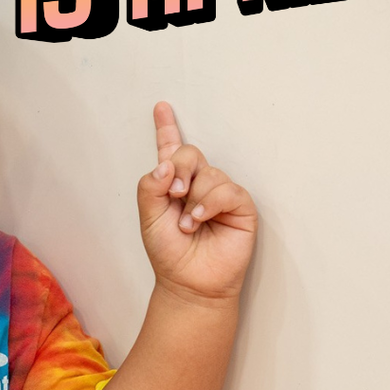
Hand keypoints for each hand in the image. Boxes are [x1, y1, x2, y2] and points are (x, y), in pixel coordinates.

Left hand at [138, 102, 256, 304]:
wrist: (189, 283)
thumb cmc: (169, 252)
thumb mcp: (149, 217)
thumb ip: (151, 186)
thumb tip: (166, 163)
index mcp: (174, 184)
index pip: (171, 151)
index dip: (166, 128)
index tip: (161, 107)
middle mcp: (198, 184)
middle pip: (190, 154)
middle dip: (180, 169)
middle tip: (174, 194)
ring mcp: (220, 194)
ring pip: (209, 173)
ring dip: (194, 198)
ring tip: (189, 224)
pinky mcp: (239, 206)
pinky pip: (227, 190)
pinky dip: (210, 203)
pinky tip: (200, 221)